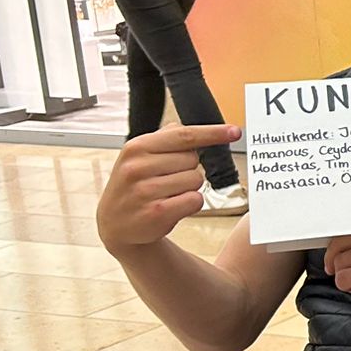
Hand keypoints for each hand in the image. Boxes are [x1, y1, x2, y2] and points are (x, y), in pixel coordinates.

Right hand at [97, 124, 239, 251]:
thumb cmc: (133, 186)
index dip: (212, 133)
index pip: (184, 135)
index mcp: (137, 147)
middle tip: (166, 180)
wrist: (115, 223)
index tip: (234, 131)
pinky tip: (171, 207)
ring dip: (188, 188)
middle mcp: (138, 167)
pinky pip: (195, 200)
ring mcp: (145, 191)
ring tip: (166, 194)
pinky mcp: (157, 212)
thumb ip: (164, 139)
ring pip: (196, 180)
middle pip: (193, 160)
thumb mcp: (139, 157)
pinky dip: (190, 204)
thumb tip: (187, 127)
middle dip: (188, 169)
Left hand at [323, 231, 350, 314]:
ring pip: (340, 263)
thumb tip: (347, 249)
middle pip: (339, 245)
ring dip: (343, 276)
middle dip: (332, 260)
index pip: (350, 232)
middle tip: (333, 269)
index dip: (338, 246)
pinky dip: (345, 285)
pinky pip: (343, 278)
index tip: (335, 255)